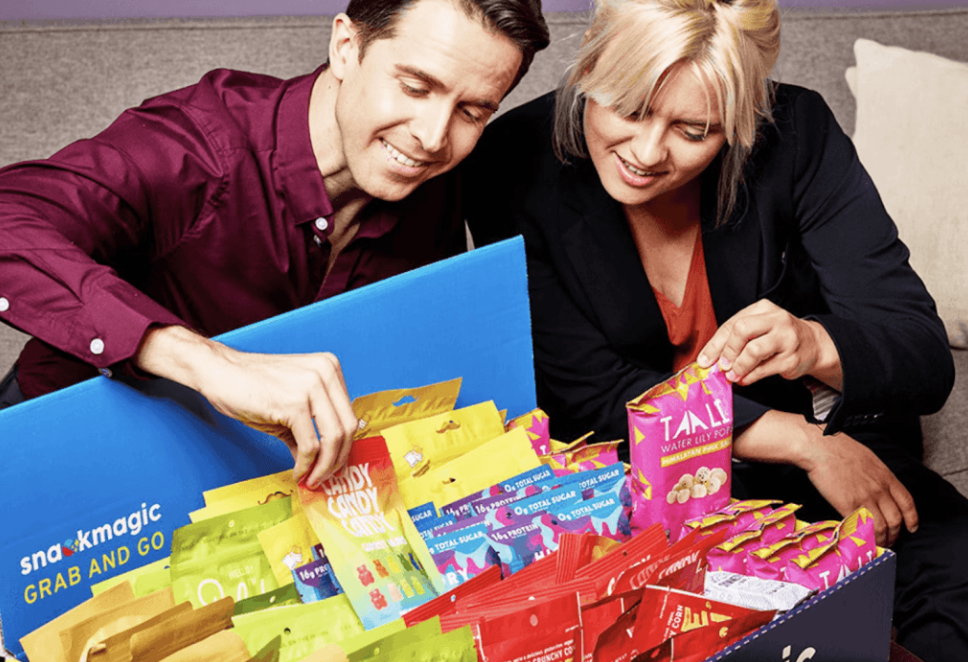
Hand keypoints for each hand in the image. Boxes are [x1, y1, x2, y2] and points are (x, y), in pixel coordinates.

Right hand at [135, 326, 357, 486]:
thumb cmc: (252, 387)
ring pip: (333, 438)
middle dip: (338, 459)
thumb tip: (323, 463)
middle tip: (325, 477)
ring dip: (324, 466)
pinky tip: (297, 471)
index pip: (349, 414)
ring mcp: (311, 385)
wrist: (219, 373)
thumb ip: (312, 430)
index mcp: (330, 368)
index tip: (334, 464)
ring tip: (312, 479)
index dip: (344, 445)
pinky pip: (309, 444)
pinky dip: (306, 464)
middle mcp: (325, 372)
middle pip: (347, 427)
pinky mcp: (294, 403)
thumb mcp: (291, 406)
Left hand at [698, 299, 840, 389]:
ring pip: (753, 350)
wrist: (812, 344)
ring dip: (738, 366)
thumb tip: (710, 359)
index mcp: (762, 308)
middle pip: (742, 330)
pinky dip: (750, 376)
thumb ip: (735, 339)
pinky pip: (764, 369)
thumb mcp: (758, 328)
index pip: (732, 324)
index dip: (715, 344)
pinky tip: (744, 378)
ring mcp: (786, 338)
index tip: (704, 360)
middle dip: (727, 351)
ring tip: (732, 375)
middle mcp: (776, 319)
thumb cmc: (777, 336)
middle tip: (721, 366)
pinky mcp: (791, 358)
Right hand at [798, 428, 917, 546]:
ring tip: (875, 544)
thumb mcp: (869, 460)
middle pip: (895, 519)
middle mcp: (879, 489)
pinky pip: (860, 525)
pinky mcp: (847, 504)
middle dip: (895, 535)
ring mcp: (864, 498)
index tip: (911, 528)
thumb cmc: (841, 449)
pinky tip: (861, 539)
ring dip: (880, 539)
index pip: (907, 503)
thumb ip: (879, 476)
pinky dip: (863, 536)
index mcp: (886, 477)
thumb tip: (881, 490)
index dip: (912, 519)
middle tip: (889, 541)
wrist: (821, 448)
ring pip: (880, 527)